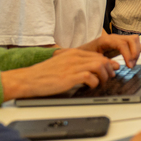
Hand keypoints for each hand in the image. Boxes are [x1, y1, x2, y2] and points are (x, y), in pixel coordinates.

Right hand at [1, 49, 118, 100]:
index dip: (108, 63)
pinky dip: (95, 83)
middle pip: (101, 59)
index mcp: (73, 53)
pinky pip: (90, 77)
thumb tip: (90, 69)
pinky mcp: (70, 77)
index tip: (112, 69)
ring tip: (101, 83)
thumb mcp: (61, 64)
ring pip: (99, 66)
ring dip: (104, 76)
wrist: (28, 79)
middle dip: (109, 69)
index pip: (97, 55)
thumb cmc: (43, 74)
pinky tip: (91, 87)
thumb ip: (76, 63)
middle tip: (109, 77)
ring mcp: (72, 66)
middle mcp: (74, 57)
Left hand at [77, 32, 140, 67]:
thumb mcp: (91, 59)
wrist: (81, 51)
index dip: (128, 54)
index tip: (129, 65)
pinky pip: (135, 44)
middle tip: (131, 65)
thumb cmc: (85, 55)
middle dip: (134, 53)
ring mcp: (119, 39)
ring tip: (133, 63)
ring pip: (135, 40)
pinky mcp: (122, 43)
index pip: (122, 44)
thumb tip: (116, 66)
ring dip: (138, 52)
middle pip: (131, 40)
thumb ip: (103, 62)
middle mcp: (114, 37)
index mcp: (106, 40)